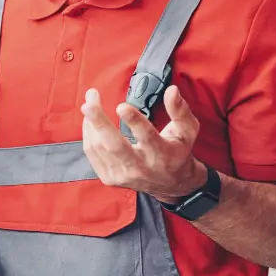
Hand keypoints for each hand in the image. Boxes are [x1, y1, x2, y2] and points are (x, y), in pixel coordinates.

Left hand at [81, 86, 206, 202]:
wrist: (171, 184)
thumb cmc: (178, 152)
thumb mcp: (187, 130)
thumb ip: (180, 110)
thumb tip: (172, 90)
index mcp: (162, 154)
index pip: (147, 137)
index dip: (134, 121)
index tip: (122, 106)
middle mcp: (141, 167)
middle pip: (114, 145)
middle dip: (99, 123)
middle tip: (89, 104)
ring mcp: (123, 175)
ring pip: (99, 148)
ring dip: (91, 124)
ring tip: (90, 103)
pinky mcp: (110, 179)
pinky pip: (93, 154)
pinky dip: (89, 135)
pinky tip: (89, 121)